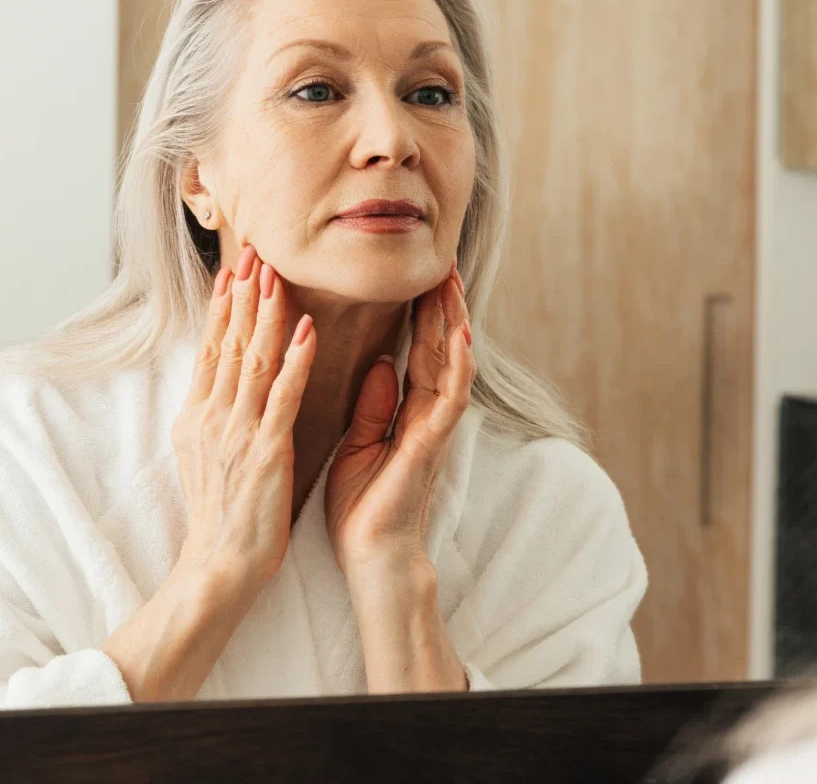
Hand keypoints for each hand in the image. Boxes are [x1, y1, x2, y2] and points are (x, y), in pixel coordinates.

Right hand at [170, 244, 316, 590]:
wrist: (218, 564)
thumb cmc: (218, 514)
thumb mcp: (202, 454)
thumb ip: (211, 413)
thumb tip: (214, 379)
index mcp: (198, 415)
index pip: (212, 348)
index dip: (223, 306)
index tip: (234, 269)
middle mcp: (213, 415)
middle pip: (230, 343)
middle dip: (243, 294)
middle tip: (254, 250)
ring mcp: (238, 431)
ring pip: (254, 359)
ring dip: (266, 313)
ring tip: (275, 273)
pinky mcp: (266, 450)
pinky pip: (283, 396)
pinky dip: (295, 360)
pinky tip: (306, 328)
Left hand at [324, 261, 474, 575]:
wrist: (371, 555)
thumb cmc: (363, 506)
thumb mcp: (359, 444)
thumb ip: (373, 405)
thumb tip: (379, 362)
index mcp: (407, 412)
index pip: (417, 352)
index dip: (419, 315)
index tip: (418, 277)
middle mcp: (427, 414)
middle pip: (439, 348)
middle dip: (440, 305)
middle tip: (441, 262)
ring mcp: (434, 427)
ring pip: (451, 362)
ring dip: (452, 321)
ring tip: (450, 281)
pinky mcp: (432, 443)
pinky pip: (450, 395)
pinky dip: (455, 362)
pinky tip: (458, 331)